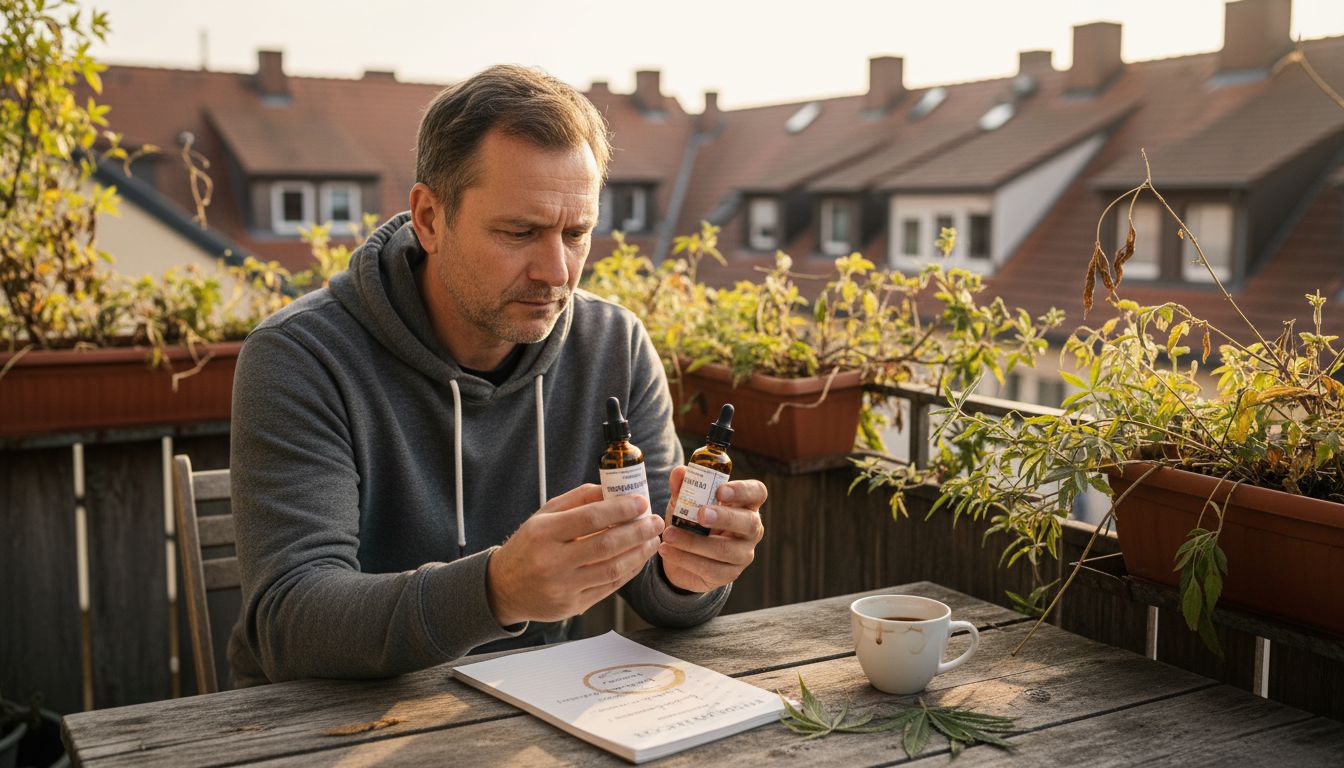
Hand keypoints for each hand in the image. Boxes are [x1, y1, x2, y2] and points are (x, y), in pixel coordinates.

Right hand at [487, 484, 663, 625]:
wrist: (504, 588)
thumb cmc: (529, 546)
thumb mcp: (544, 516)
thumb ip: (578, 499)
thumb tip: (612, 489)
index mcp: (543, 533)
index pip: (590, 518)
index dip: (621, 509)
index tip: (641, 503)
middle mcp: (551, 562)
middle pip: (606, 545)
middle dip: (638, 532)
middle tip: (655, 522)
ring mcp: (562, 588)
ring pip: (612, 569)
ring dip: (639, 553)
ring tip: (652, 539)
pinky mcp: (572, 606)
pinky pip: (609, 587)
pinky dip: (629, 571)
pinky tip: (638, 558)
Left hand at [659, 467, 765, 592]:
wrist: (680, 557)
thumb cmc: (691, 521)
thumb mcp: (684, 502)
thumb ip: (683, 487)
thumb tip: (679, 472)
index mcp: (746, 505)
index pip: (756, 493)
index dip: (742, 491)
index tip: (720, 491)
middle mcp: (751, 529)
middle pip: (749, 523)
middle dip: (724, 518)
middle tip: (700, 514)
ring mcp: (743, 554)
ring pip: (725, 549)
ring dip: (694, 542)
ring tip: (669, 534)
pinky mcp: (729, 574)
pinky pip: (710, 568)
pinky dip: (685, 559)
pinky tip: (667, 550)